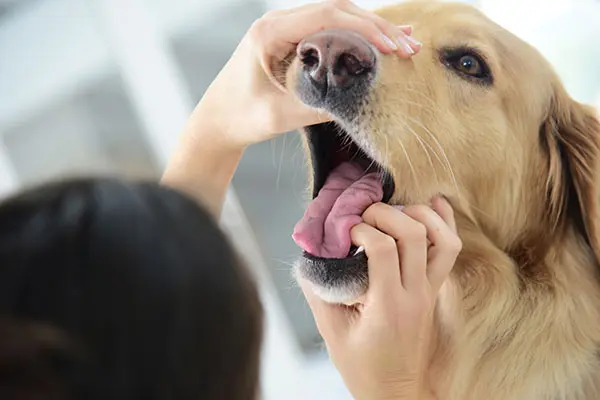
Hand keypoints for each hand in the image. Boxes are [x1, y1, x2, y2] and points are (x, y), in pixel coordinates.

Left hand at [191, 0, 420, 148]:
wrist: (216, 122)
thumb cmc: (240, 118)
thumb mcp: (280, 116)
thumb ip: (318, 106)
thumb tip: (360, 100)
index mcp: (269, 33)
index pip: (327, 15)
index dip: (365, 27)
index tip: (392, 46)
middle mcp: (277, 23)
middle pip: (336, 10)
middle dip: (376, 27)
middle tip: (408, 47)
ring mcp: (284, 29)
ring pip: (336, 17)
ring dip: (370, 29)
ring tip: (404, 43)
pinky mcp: (290, 41)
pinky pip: (328, 30)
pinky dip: (355, 36)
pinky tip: (380, 41)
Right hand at [300, 197, 460, 399]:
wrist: (396, 392)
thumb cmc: (362, 366)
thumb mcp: (331, 332)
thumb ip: (318, 291)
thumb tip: (310, 255)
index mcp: (387, 305)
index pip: (384, 249)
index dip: (362, 230)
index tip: (345, 232)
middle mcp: (415, 294)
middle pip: (414, 234)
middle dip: (386, 213)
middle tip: (364, 216)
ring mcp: (430, 291)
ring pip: (442, 239)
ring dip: (420, 214)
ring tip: (394, 210)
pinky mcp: (435, 290)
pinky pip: (449, 250)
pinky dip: (444, 222)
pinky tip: (432, 203)